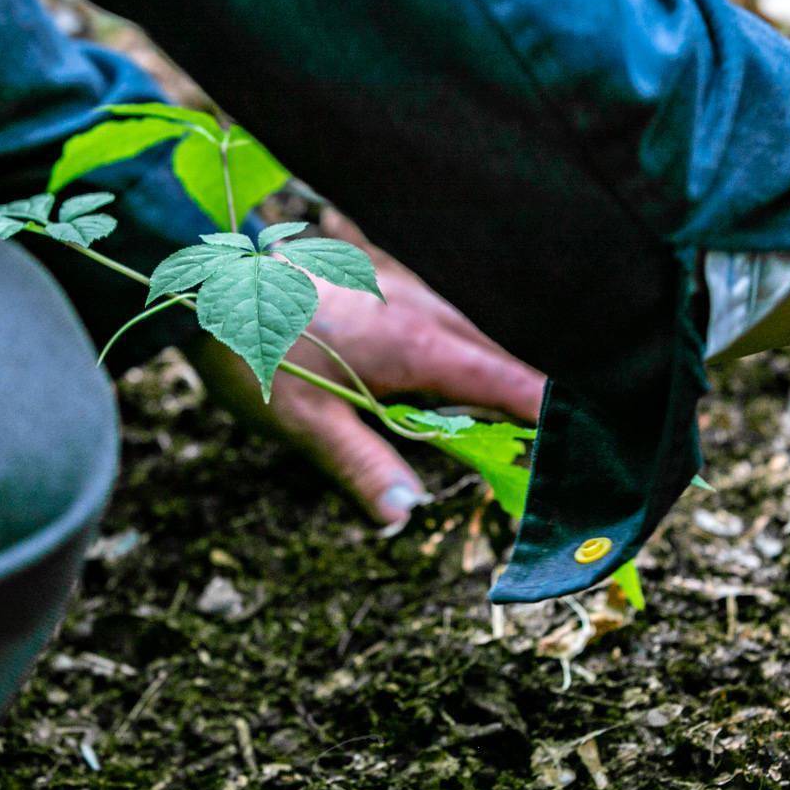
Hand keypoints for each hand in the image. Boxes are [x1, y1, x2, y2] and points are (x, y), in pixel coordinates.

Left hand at [186, 211, 544, 530]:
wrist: (199, 274)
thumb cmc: (250, 347)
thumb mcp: (304, 422)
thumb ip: (363, 466)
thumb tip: (407, 515)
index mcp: (417, 345)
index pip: (510, 382)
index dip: (553, 413)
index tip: (590, 439)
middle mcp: (421, 307)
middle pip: (503, 350)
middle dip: (538, 388)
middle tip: (566, 432)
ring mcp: (400, 285)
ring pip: (474, 324)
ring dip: (500, 357)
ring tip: (521, 398)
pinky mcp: (377, 276)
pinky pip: (442, 306)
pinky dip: (464, 334)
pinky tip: (451, 352)